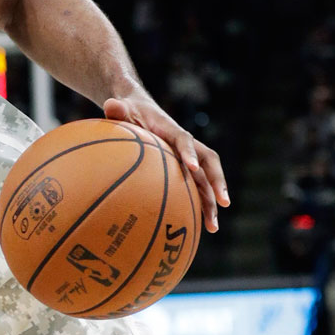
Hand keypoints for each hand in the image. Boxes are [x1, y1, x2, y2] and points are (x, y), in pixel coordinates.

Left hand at [103, 95, 229, 232]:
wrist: (138, 109)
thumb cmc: (128, 111)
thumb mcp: (121, 108)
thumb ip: (116, 108)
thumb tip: (110, 106)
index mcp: (171, 129)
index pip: (184, 140)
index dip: (189, 152)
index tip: (192, 167)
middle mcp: (185, 144)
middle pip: (209, 163)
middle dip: (217, 182)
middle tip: (223, 203)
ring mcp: (187, 157)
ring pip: (205, 180)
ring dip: (211, 202)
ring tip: (212, 228)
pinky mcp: (183, 168)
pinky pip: (194, 187)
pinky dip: (196, 205)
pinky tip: (193, 228)